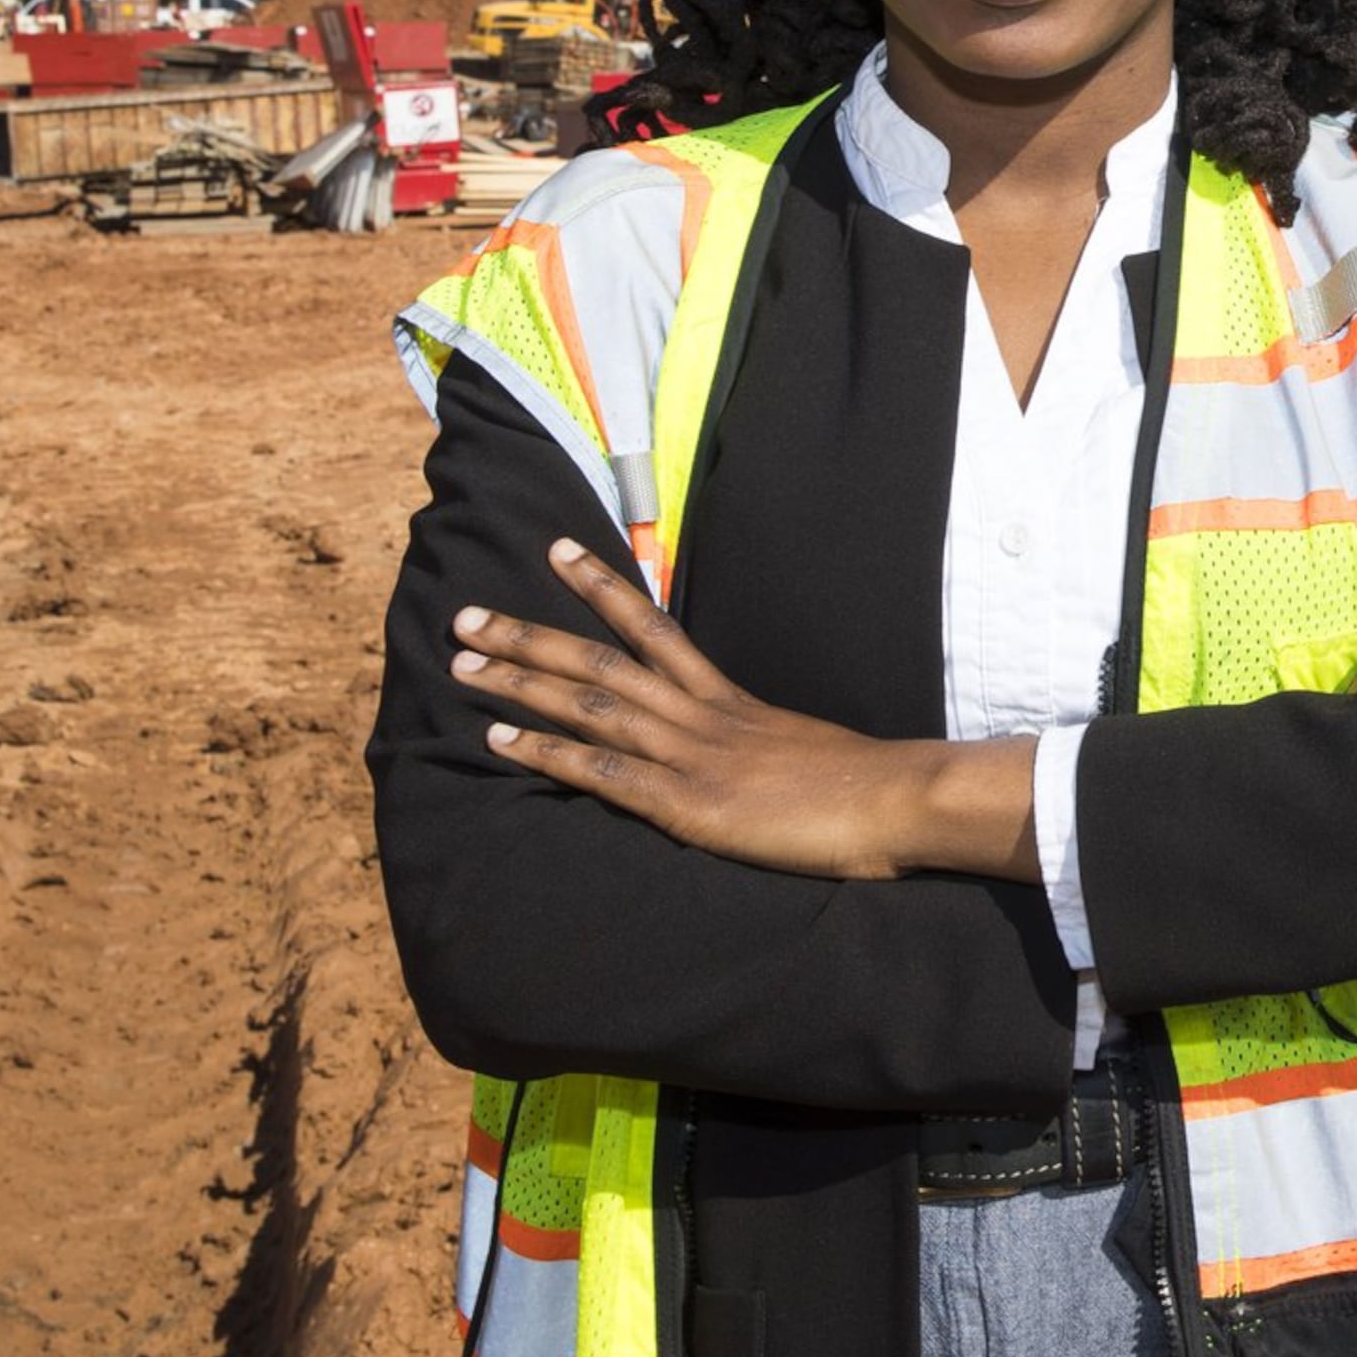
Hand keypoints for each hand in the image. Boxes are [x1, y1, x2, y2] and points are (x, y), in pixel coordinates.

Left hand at [449, 540, 1034, 880]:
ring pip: (589, 703)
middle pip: (599, 659)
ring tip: (459, 663)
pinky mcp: (687, 803)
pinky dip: (546, 752)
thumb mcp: (802, 749)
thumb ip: (760, 744)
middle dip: (527, 636)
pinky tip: (498, 741)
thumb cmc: (863, 786)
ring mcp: (690, 756)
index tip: (555, 553)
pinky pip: (602, 771)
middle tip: (464, 616)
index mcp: (727, 699)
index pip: (652, 626)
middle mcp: (699, 714)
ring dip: (519, 682)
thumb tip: (744, 750)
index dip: (599, 589)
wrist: (897, 800)